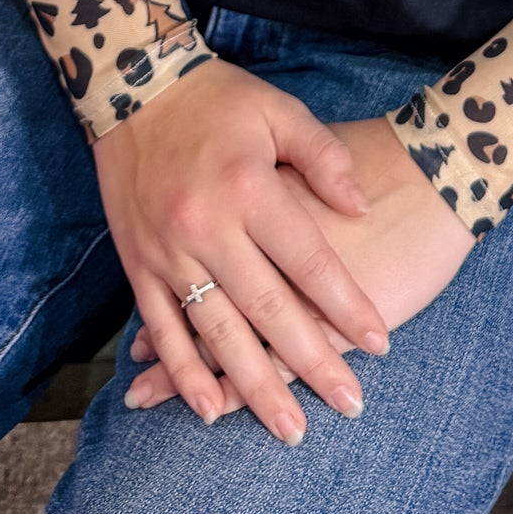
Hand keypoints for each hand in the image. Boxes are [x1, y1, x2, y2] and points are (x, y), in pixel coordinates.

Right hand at [123, 118, 477, 414]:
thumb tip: (360, 206)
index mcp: (249, 188)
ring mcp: (168, 250)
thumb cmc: (217, 97)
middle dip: (312, 363)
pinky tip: (209, 409)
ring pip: (217, 332)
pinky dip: (183, 372)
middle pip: (268, 310)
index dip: (347, 305)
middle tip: (349, 405)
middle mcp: (207, 226)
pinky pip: (161, 327)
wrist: (132, 86)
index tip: (380, 344)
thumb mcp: (279, 110)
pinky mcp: (137, 263)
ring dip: (253, 385)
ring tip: (289, 427)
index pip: (309, 262)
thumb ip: (324, 158)